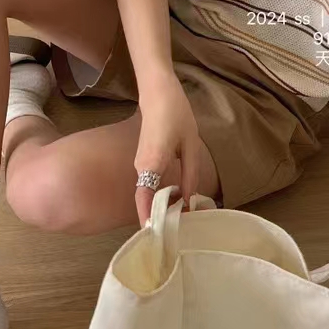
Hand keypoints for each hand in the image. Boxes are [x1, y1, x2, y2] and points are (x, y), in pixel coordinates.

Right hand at [134, 70, 201, 225]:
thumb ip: (190, 175)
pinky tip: (174, 202)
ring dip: (160, 208)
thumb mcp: (190, 145)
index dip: (148, 220)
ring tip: (179, 223)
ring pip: (146, 193)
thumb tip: (188, 202)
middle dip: (157, 218)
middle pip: (145, 200)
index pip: (144, 200)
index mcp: (151, 163)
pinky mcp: (142, 159)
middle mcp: (140, 167)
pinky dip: (159, 196)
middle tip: (176, 236)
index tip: (156, 239)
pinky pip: (148, 184)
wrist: (157, 90)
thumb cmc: (175, 113)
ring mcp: (139, 163)